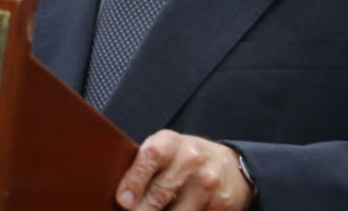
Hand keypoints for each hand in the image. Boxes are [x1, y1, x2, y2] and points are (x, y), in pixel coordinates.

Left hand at [116, 130, 252, 210]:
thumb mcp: (165, 150)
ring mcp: (208, 183)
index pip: (151, 157)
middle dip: (142, 209)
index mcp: (170, 142)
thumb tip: (119, 194)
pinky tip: (175, 210)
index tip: (123, 201)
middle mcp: (191, 159)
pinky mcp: (221, 204)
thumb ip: (143, 165)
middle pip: (161, 193)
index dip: (134, 180)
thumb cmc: (183, 159)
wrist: (228, 165)